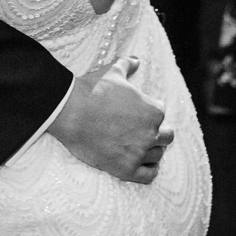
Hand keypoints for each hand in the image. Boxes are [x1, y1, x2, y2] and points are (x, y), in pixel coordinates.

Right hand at [48, 56, 171, 184]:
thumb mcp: (112, 71)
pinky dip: (149, 171)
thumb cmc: (92, 90)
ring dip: (152, 150)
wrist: (70, 111)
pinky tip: (145, 166)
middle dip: (157, 132)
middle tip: (142, 129)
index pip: (161, 112)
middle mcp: (151, 132)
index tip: (139, 112)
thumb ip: (128, 65)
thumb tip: (135, 60)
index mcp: (153, 110)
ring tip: (141, 146)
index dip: (150, 110)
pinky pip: (148, 175)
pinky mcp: (125, 169)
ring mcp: (138, 152)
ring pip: (157, 155)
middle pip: (166, 136)